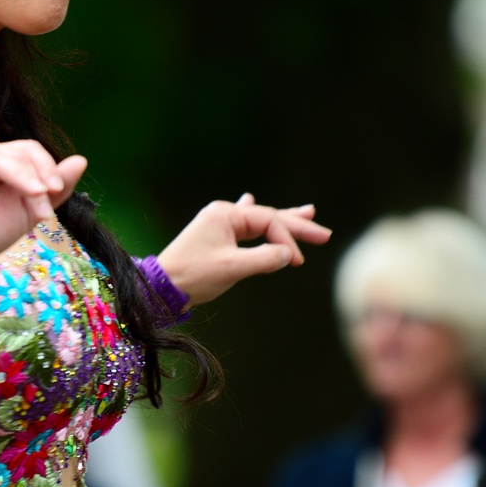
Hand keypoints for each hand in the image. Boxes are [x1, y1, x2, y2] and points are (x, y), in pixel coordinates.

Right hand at [0, 104, 85, 264]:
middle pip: (18, 154)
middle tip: (45, 205)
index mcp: (3, 164)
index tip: (55, 192)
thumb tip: (81, 160)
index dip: (47, 168)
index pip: (29, 152)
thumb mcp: (28, 211)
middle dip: (37, 178)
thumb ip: (56, 189)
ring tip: (35, 196)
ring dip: (21, 176)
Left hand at [155, 195, 330, 309]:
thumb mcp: (233, 268)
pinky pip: (243, 224)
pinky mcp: (216, 237)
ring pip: (259, 221)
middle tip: (323, 232)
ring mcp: (219, 224)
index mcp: (225, 214)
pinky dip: (255, 220)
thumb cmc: (193, 276)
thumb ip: (264, 258)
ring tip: (307, 211)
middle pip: (268, 217)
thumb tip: (288, 253)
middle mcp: (223, 214)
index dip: (287, 240)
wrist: (163, 287)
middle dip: (296, 225)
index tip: (296, 261)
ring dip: (282, 221)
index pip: (268, 221)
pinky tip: (251, 199)